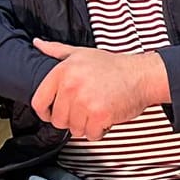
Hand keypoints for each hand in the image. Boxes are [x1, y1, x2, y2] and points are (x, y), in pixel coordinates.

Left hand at [30, 39, 169, 140]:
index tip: (53, 113)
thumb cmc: (114, 66)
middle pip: (58, 120)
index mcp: (63, 72)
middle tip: (84, 109)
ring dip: (86, 125)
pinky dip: (99, 131)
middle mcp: (72, 86)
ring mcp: (85, 101)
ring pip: (74, 129)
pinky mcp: (99, 115)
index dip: (45, 112)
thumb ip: (56, 50)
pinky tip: (105, 117)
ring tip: (96, 110)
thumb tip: (38, 44)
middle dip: (71, 119)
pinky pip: (91, 135)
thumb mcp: (81, 53)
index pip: (39, 101)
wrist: (141, 75)